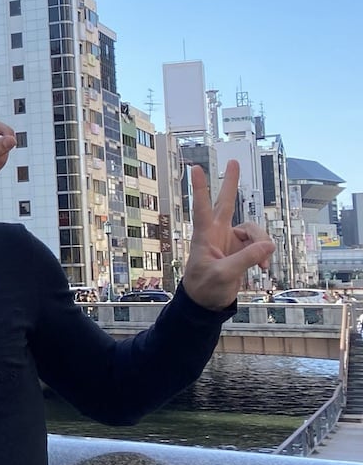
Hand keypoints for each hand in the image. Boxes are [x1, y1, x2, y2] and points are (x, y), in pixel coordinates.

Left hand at [180, 161, 274, 309]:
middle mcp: (217, 234)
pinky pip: (260, 245)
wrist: (207, 303)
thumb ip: (246, 259)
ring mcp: (230, 241)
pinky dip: (264, 255)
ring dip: (262, 246)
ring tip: (263, 266)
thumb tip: (269, 245)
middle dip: (230, 183)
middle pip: (226, 203)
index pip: (202, 207)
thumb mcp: (224, 275)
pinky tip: (263, 268)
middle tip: (233, 161)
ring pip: (254, 231)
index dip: (199, 188)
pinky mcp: (241, 250)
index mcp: (205, 236)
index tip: (194, 167)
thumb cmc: (205, 288)